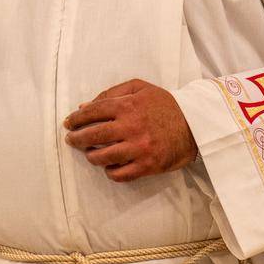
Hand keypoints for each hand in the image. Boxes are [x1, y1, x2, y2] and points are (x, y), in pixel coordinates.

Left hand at [63, 78, 197, 183]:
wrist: (195, 124)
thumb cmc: (165, 104)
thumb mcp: (140, 88)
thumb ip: (112, 93)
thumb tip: (84, 106)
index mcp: (128, 105)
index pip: (92, 112)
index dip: (76, 118)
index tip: (68, 123)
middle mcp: (131, 127)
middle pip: (92, 135)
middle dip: (76, 139)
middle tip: (71, 140)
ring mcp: (138, 148)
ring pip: (102, 157)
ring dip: (91, 156)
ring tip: (89, 153)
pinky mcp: (147, 166)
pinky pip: (119, 174)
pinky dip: (110, 172)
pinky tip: (108, 166)